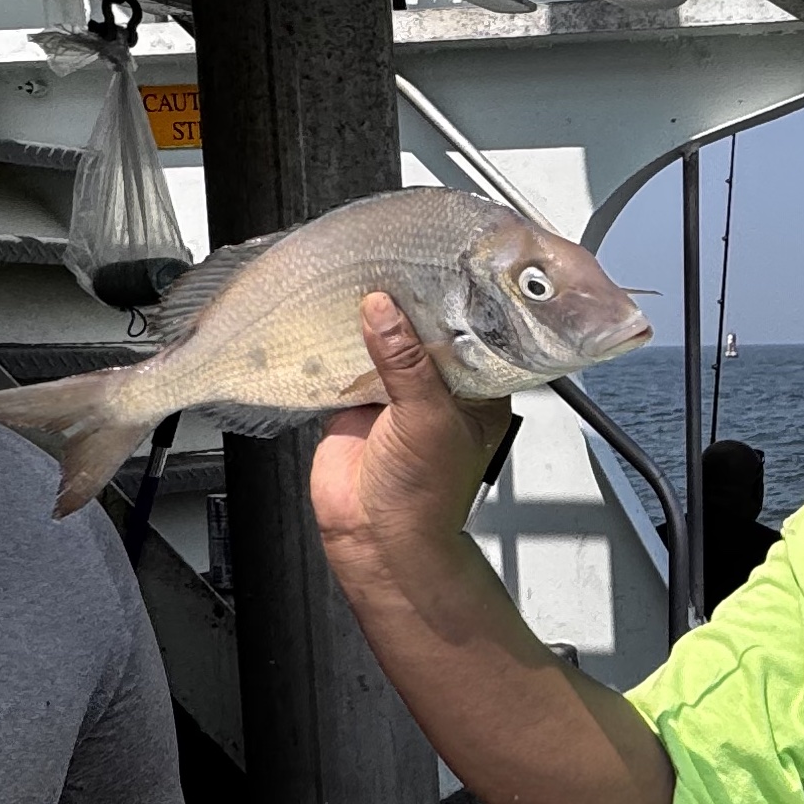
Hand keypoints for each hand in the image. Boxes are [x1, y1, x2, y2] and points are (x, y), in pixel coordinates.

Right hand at [311, 293, 514, 568]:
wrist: (376, 539)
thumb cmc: (426, 495)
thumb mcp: (427, 417)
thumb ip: (406, 361)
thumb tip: (385, 310)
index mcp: (477, 392)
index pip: (470, 334)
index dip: (454, 304)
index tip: (435, 267)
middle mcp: (438, 390)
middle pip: (423, 334)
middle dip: (406, 306)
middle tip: (388, 263)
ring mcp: (395, 398)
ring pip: (382, 346)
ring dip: (368, 323)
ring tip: (356, 278)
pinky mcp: (355, 406)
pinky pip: (344, 366)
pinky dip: (334, 346)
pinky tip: (327, 319)